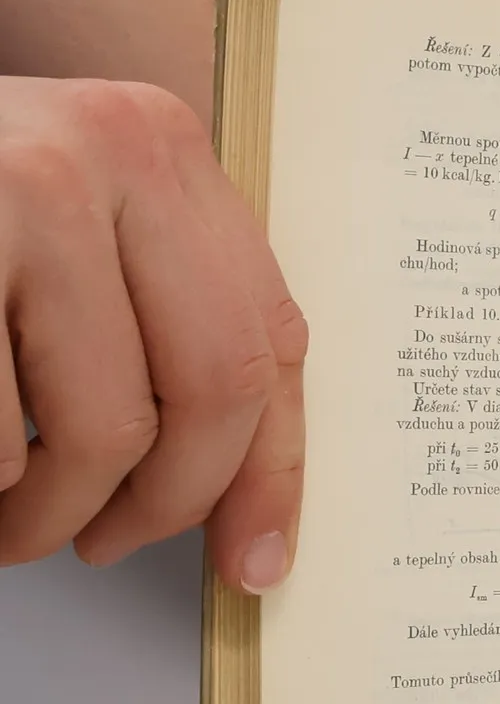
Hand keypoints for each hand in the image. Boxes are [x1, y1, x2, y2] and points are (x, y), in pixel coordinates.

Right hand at [0, 77, 305, 589]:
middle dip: (163, 504)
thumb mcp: (73, 225)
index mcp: (162, 148)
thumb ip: (163, 320)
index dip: (270, 469)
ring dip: (53, 513)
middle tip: (108, 542)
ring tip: (12, 520)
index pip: (269, 340)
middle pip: (212, 391)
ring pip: (105, 428)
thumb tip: (241, 498)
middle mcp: (109, 151)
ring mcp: (23, 192)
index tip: (257, 555)